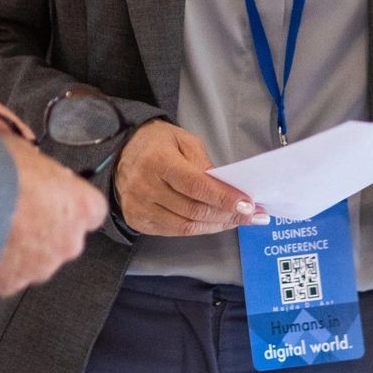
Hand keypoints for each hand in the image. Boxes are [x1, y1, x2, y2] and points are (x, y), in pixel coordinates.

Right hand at [0, 134, 105, 296]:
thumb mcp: (28, 153)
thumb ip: (43, 173)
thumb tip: (35, 172)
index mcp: (82, 207)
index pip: (92, 210)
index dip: (71, 203)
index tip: (54, 196)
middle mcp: (69, 242)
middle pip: (64, 238)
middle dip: (45, 228)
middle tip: (18, 211)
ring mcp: (41, 267)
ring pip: (36, 259)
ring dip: (21, 248)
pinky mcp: (12, 283)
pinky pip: (9, 274)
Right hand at [114, 121, 267, 236]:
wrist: (120, 153)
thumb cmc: (156, 143)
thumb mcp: (183, 140)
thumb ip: (204, 164)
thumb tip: (226, 189)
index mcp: (157, 160)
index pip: (196, 186)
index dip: (224, 197)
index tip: (248, 204)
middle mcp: (145, 187)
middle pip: (194, 210)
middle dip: (228, 214)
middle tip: (253, 214)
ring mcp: (139, 207)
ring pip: (186, 226)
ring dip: (217, 225)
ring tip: (239, 220)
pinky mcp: (138, 221)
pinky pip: (174, 232)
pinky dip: (199, 229)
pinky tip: (214, 223)